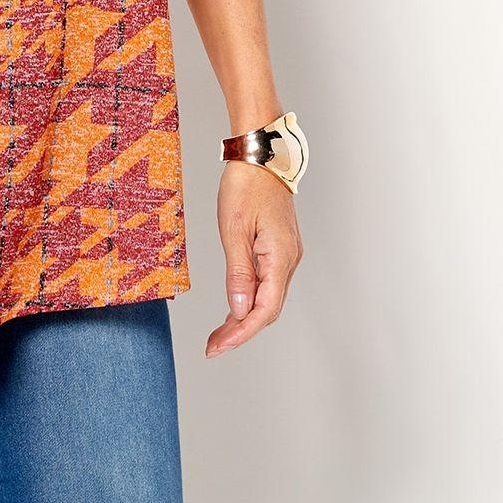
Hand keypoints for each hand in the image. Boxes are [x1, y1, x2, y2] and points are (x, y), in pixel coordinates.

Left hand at [206, 160, 302, 356]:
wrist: (260, 154)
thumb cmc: (246, 185)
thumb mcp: (234, 229)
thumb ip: (239, 272)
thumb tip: (240, 310)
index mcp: (281, 257)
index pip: (264, 310)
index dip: (241, 333)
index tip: (218, 347)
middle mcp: (289, 259)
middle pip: (268, 309)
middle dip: (240, 331)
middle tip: (213, 346)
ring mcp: (287, 254)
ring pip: (268, 297)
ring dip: (244, 317)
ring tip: (219, 333)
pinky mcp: (279, 247)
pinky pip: (267, 282)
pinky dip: (250, 298)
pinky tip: (234, 306)